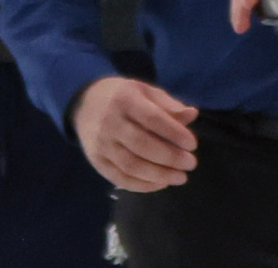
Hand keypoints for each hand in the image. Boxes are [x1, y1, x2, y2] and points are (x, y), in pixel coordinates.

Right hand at [71, 77, 199, 191]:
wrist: (84, 104)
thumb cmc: (123, 98)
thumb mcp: (145, 92)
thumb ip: (168, 105)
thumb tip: (192, 114)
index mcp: (124, 100)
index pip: (152, 118)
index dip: (174, 133)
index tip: (192, 145)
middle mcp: (110, 122)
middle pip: (142, 145)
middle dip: (170, 157)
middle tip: (191, 164)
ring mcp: (101, 143)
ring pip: (132, 165)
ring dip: (159, 175)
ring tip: (180, 177)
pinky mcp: (97, 161)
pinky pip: (120, 178)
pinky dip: (143, 185)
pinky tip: (161, 183)